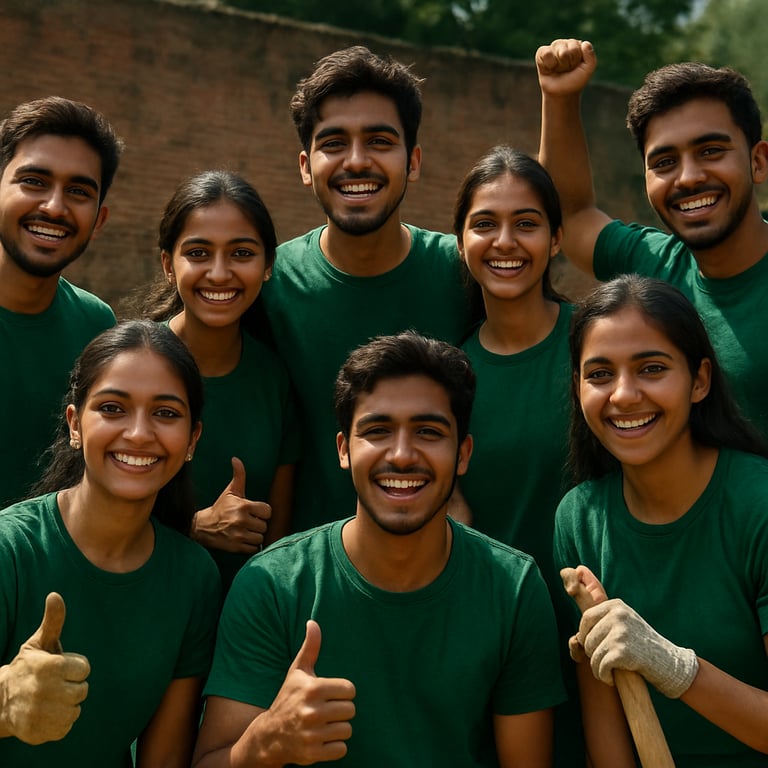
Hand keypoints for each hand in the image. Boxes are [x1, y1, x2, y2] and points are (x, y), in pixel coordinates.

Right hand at [0, 593, 89, 743]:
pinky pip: (67, 727)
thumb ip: (53, 621)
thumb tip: (55, 595)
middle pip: (83, 690)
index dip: (75, 667)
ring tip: (51, 698)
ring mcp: (43, 714)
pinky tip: (46, 714)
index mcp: (50, 667)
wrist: (0, 702)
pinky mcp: (41, 732)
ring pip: (76, 709)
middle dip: (72, 686)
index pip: (85, 668)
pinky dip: (60, 722)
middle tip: (55, 684)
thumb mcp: (38, 644)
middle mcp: (46, 691)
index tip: (61, 667)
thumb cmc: (27, 668)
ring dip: (67, 704)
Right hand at [192, 457, 271, 552]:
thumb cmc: (221, 508)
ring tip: (246, 531)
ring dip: (255, 535)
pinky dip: (249, 545)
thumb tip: (236, 459)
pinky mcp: (236, 547)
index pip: (267, 511)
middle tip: (248, 522)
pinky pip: (253, 548)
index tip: (254, 512)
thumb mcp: (230, 491)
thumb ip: (238, 475)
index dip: (262, 512)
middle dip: (258, 524)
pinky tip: (242, 539)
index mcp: (243, 506)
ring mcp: (239, 535)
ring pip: (260, 537)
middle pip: (264, 525)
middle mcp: (242, 521)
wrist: (203, 527)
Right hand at [259, 620, 354, 764]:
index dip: (343, 692)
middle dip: (341, 711)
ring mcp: (312, 734)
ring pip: (347, 730)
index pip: (350, 690)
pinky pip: (341, 749)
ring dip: (338, 729)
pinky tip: (322, 739)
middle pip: (350, 710)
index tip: (331, 694)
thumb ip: (310, 647)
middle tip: (328, 711)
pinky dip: (335, 746)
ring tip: (324, 724)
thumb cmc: (288, 698)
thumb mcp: (297, 671)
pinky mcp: (313, 753)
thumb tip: (313, 622)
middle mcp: (312, 711)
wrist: (268, 735)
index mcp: (313, 689)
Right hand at [535, 38, 596, 96]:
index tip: (574, 68)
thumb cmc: (574, 81)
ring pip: (556, 48)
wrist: (561, 94)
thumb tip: (584, 43)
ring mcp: (553, 48)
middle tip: (566, 70)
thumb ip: (591, 57)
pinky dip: (548, 63)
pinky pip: (546, 52)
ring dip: (558, 64)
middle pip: (566, 49)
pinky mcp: (541, 54)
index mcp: (577, 45)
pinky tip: (549, 68)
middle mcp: (565, 44)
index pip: (576, 47)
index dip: (575, 60)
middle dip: (566, 63)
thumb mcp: (587, 70)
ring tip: (558, 69)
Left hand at [578, 598, 698, 697]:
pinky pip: (600, 667)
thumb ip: (601, 623)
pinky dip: (604, 677)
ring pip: (592, 655)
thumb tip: (573, 639)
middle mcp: (617, 615)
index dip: (585, 635)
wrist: (669, 663)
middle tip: (608, 661)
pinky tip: (613, 678)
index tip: (594, 646)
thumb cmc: (641, 646)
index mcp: (616, 605)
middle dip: (593, 654)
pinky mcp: (622, 651)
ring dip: (598, 668)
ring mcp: (620, 632)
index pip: (586, 618)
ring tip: (611, 670)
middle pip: (587, 638)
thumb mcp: (624, 624)